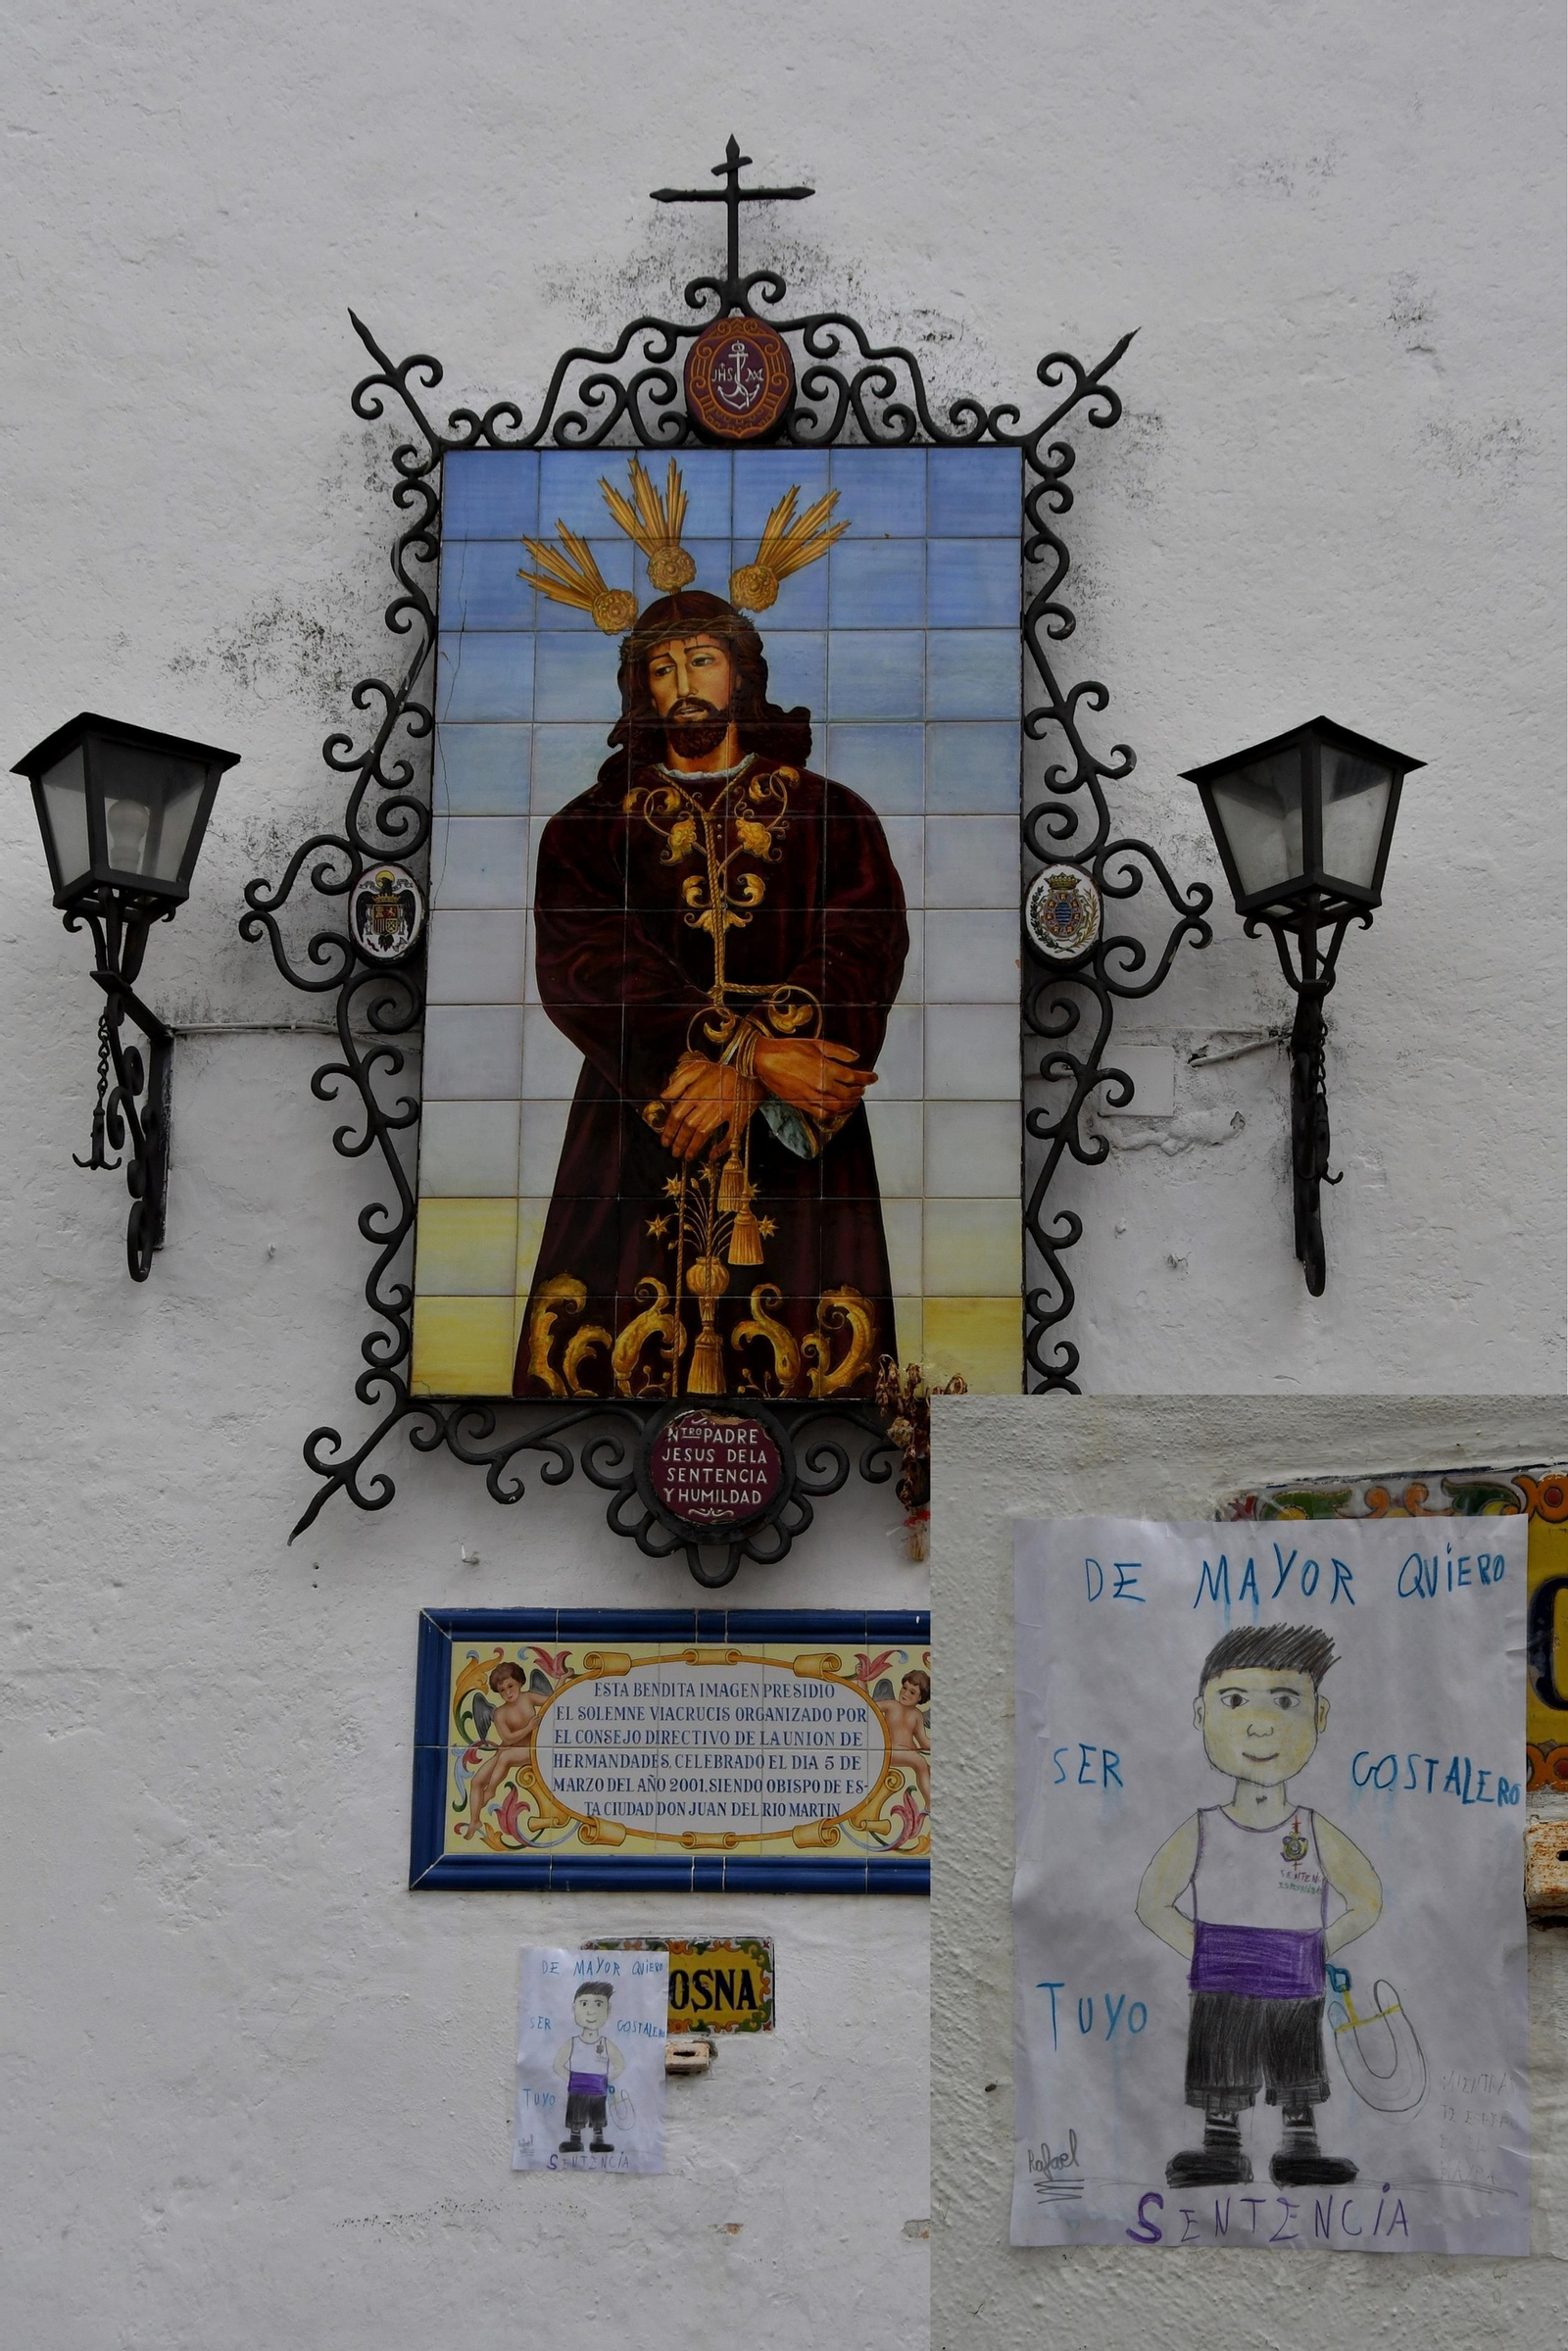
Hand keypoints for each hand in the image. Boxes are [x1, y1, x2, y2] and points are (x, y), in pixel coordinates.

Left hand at [659, 1054, 762, 1162]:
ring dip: (693, 1147)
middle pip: (687, 1128)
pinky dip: (720, 1148)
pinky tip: (712, 1155)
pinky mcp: (737, 1118)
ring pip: (702, 1134)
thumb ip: (679, 1082)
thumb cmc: (723, 1069)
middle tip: (675, 1153)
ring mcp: (722, 1112)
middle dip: (679, 1143)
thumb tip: (664, 1095)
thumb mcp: (697, 1068)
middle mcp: (706, 1104)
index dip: (669, 1131)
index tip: (665, 1141)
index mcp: (695, 1093)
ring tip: (688, 1156)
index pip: (676, 1116)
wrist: (749, 1069)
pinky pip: (728, 1137)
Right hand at [752, 1035, 876, 1122]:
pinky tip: (837, 1109)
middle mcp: (821, 1086)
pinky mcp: (802, 1104)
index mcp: (826, 1069)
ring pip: (837, 1107)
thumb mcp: (817, 1043)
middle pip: (848, 1094)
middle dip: (859, 1091)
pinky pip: (822, 1114)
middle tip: (862, 1088)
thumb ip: (839, 1051)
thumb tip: (856, 1057)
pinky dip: (834, 1113)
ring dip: (849, 1104)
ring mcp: (812, 1097)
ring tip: (853, 1099)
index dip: (866, 1078)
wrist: (765, 1059)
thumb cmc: (789, 1049)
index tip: (873, 1077)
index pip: (854, 1077)